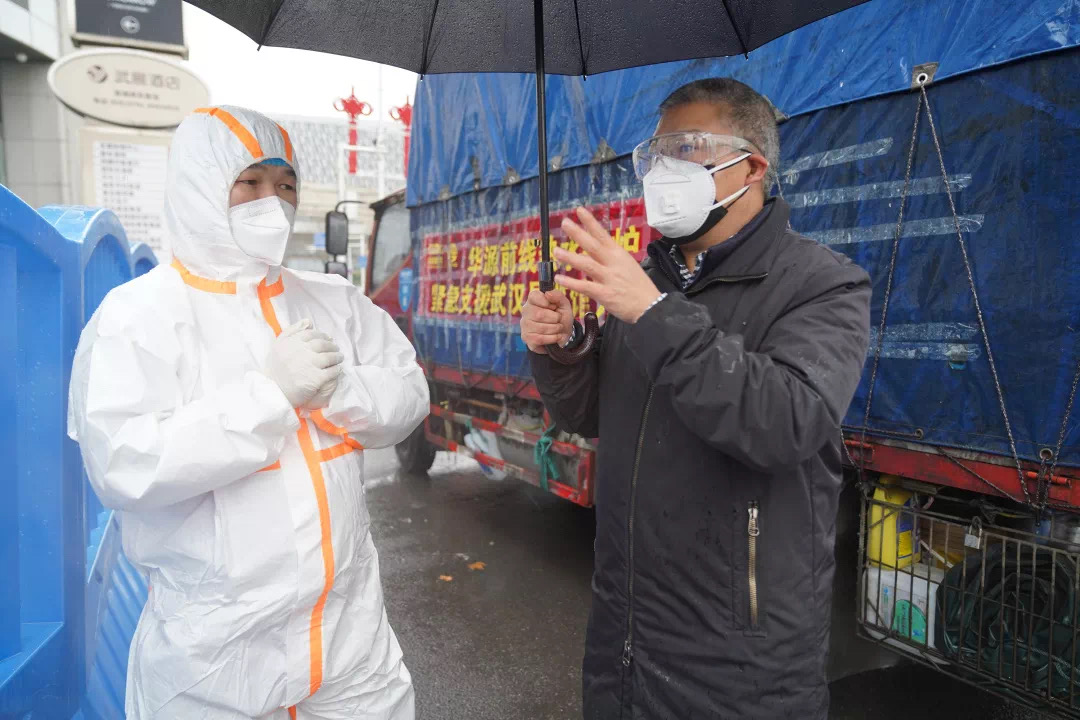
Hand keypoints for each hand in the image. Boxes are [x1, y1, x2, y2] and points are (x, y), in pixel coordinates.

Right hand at [264, 320, 343, 407]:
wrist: (274, 392)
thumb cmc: (274, 369)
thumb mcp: (278, 346)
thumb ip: (292, 331)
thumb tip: (309, 322)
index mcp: (292, 342)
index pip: (312, 334)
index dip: (322, 336)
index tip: (328, 339)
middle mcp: (302, 351)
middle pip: (323, 344)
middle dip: (332, 346)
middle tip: (336, 348)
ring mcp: (310, 364)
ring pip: (330, 357)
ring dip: (337, 357)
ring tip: (340, 358)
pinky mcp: (316, 378)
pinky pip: (332, 371)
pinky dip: (337, 369)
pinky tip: (338, 369)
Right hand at [520, 289, 573, 354]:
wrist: (565, 335)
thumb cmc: (562, 317)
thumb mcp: (564, 304)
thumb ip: (557, 296)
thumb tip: (547, 294)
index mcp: (533, 299)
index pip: (534, 296)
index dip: (547, 303)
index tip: (554, 307)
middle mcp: (526, 310)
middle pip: (539, 314)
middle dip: (555, 318)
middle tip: (559, 320)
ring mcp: (524, 324)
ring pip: (541, 328)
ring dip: (555, 329)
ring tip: (558, 328)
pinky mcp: (526, 337)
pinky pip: (540, 338)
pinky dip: (552, 338)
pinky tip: (556, 336)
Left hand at [554, 208, 660, 322]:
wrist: (651, 306)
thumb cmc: (639, 287)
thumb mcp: (628, 266)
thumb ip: (612, 259)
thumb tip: (599, 252)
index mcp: (619, 254)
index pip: (602, 235)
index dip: (590, 222)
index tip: (579, 211)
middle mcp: (613, 263)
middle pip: (593, 245)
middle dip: (578, 233)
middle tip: (565, 223)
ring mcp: (609, 278)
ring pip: (587, 264)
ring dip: (570, 257)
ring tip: (556, 251)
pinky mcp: (605, 294)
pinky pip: (585, 287)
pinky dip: (572, 283)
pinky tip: (560, 279)